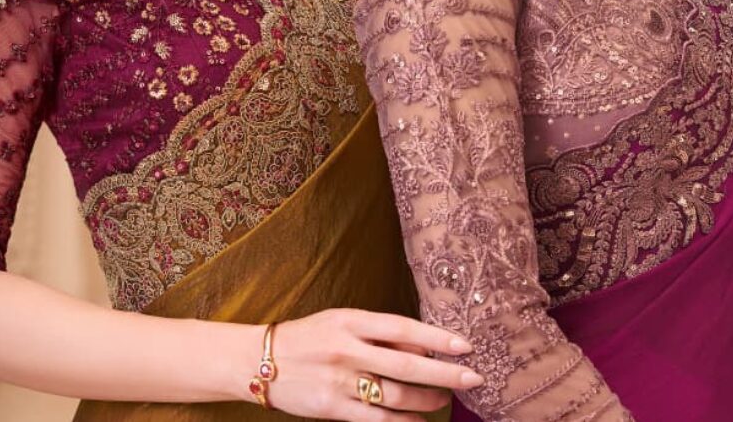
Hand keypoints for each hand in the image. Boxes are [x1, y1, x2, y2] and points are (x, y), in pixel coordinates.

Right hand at [264, 308, 482, 420]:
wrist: (258, 361)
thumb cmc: (308, 337)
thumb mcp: (340, 320)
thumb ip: (378, 332)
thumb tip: (424, 344)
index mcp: (350, 321)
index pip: (402, 328)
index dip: (437, 338)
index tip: (465, 346)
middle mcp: (346, 350)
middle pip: (405, 364)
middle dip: (444, 374)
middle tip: (473, 378)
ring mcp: (339, 382)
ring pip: (394, 396)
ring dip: (426, 400)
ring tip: (445, 399)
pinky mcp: (332, 409)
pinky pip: (376, 420)